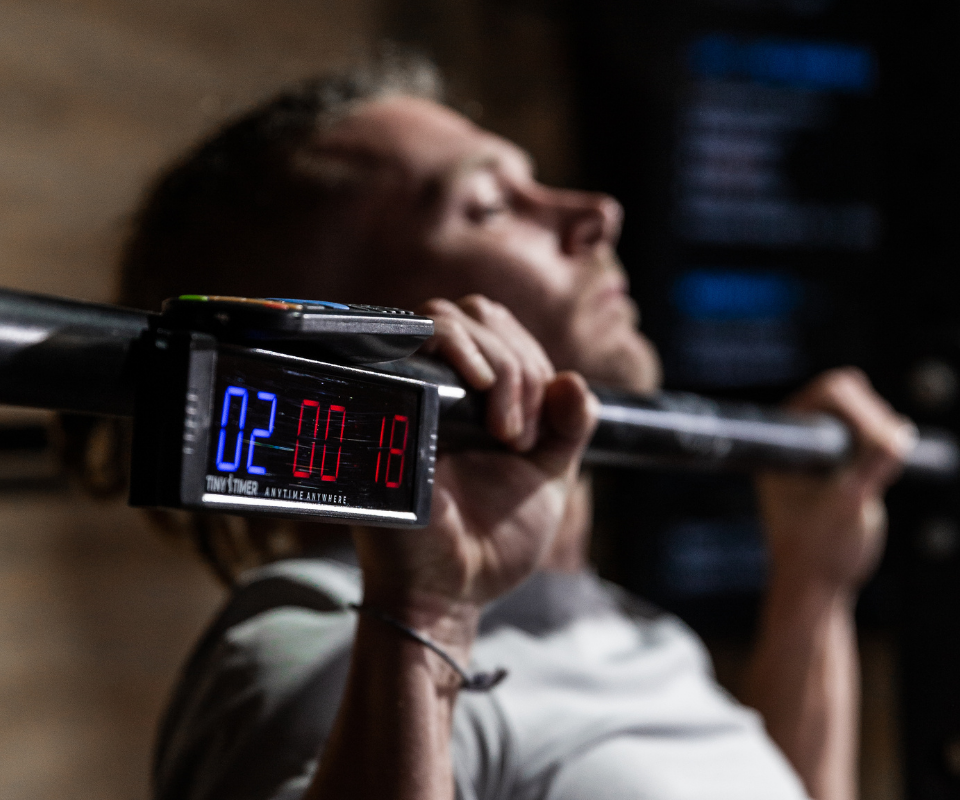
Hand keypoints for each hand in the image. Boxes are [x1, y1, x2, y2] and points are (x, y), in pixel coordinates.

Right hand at [354, 295, 598, 628]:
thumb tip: (574, 381)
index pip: (497, 328)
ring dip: (498, 366)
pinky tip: (485, 404)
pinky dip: (460, 353)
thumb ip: (568, 427)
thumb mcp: (548, 477)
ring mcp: (406, 393)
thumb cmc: (495, 541)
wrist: (453, 592)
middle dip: (518, 366)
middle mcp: (433, 386)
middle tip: (518, 436)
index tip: (534, 433)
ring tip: (505, 434)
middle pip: (474, 314)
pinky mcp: (385, 409)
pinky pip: (413, 347)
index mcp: (469, 394)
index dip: (529, 362)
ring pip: (446, 319)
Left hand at [756, 368, 915, 597]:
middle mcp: (799, 437)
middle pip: (850, 394)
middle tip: (887, 460)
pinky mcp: (840, 461)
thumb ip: (872, 467)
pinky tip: (885, 472)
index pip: (831, 392)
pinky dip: (885, 447)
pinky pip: (871, 433)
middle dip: (876, 422)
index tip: (883, 444)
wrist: (816, 585)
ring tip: (881, 472)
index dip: (864, 412)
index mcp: (787, 441)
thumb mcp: (849, 507)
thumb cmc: (819, 551)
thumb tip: (899, 435)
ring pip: (864, 411)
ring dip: (882, 434)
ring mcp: (820, 447)